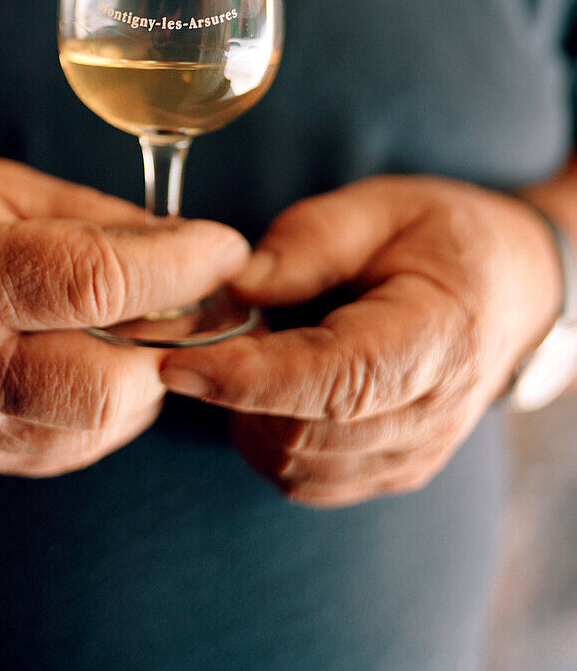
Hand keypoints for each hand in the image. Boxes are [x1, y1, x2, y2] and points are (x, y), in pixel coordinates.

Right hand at [0, 157, 246, 474]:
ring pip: (104, 425)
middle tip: (190, 294)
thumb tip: (193, 246)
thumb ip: (97, 219)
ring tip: (139, 319)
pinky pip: (78, 445)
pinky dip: (112, 401)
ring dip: (149, 372)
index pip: (93, 284)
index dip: (179, 265)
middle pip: (109, 384)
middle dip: (174, 340)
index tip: (226, 245)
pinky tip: (94, 353)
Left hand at [160, 175, 560, 506]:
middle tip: (229, 323)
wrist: (508, 288)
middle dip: (236, 386)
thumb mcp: (380, 208)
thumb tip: (232, 286)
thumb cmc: (441, 238)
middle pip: (300, 434)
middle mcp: (430, 415)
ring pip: (291, 465)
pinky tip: (274, 382)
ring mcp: (411, 455)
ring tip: (263, 344)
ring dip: (247, 411)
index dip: (249, 378)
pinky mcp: (386, 472)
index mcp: (438, 336)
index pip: (334, 380)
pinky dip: (265, 434)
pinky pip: (301, 477)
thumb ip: (306, 243)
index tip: (177, 362)